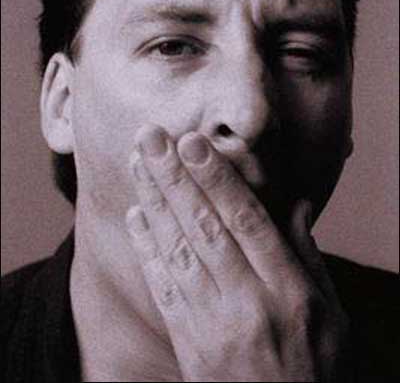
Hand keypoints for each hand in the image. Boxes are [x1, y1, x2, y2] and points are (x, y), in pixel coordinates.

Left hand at [126, 124, 351, 381]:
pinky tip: (136, 215)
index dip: (217, 178)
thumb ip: (308, 257)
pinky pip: (163, 289)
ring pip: (178, 250)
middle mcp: (247, 303)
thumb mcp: (332, 315)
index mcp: (288, 291)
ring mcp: (213, 325)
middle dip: (175, 177)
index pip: (247, 221)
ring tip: (138, 162)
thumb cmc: (318, 371)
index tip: (193, 142)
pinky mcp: (189, 344)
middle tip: (152, 137)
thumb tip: (295, 204)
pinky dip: (147, 248)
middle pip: (205, 227)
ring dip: (154, 201)